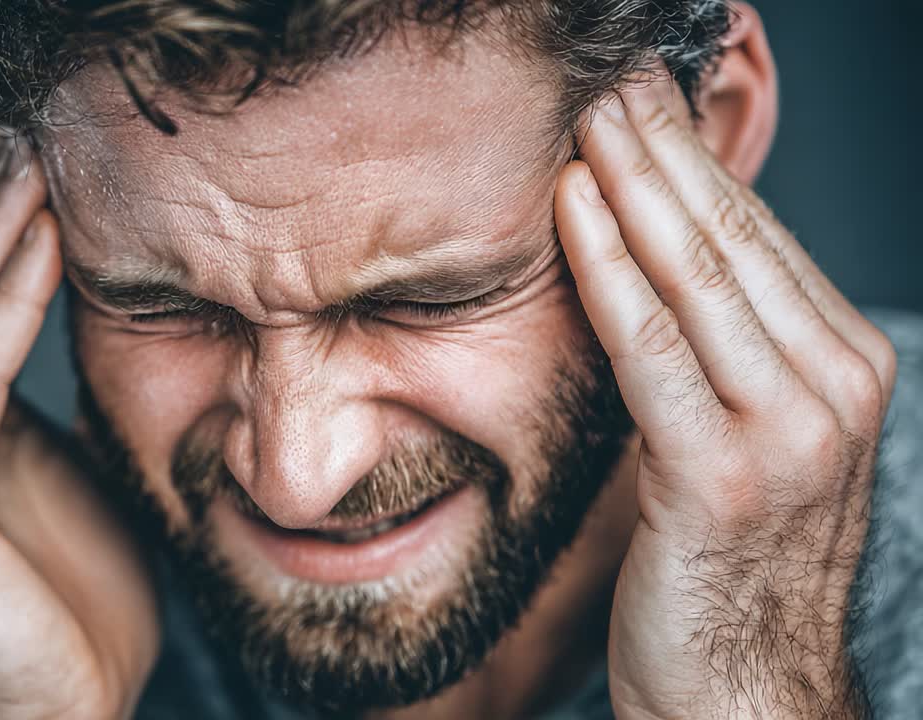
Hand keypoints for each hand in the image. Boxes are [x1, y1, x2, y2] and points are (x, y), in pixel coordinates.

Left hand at [555, 71, 895, 717]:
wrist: (746, 690)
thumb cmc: (730, 563)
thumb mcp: (746, 437)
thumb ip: (720, 355)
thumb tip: (658, 265)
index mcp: (844, 368)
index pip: (762, 242)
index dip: (697, 165)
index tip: (647, 107)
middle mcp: (834, 387)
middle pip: (736, 241)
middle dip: (666, 151)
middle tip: (613, 84)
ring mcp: (788, 431)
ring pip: (699, 277)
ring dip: (636, 187)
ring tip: (589, 120)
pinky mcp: (721, 473)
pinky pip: (651, 346)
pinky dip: (608, 268)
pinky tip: (574, 212)